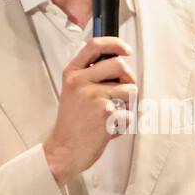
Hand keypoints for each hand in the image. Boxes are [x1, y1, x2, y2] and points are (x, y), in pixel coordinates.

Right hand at [43, 36, 136, 186]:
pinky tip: (110, 129)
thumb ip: (89, 76)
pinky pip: (130, 113)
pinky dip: (124, 124)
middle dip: (129, 79)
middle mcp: (81, 82)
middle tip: (124, 93)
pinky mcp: (105, 113)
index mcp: (72, 73)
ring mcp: (93, 97)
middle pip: (120, 65)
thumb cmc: (72, 123)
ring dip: (129, 104)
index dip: (116, 44)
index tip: (126, 50)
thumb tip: (118, 63)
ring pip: (130, 89)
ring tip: (114, 114)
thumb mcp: (72, 92)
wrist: (64, 150)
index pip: (95, 45)